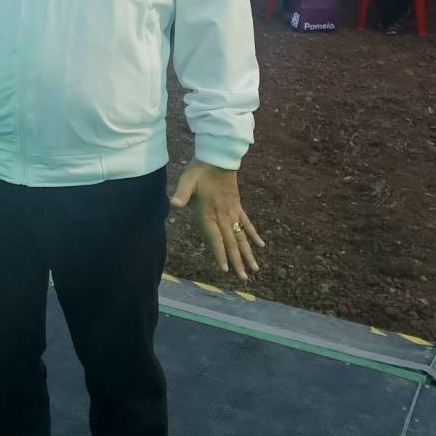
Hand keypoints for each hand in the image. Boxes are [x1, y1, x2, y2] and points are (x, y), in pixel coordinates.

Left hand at [170, 160, 263, 279]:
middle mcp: (223, 215)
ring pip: (241, 236)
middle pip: (231, 242)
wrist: (218, 157)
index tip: (226, 269)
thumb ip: (181, 194)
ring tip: (255, 269)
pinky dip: (253, 235)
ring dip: (248, 253)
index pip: (216, 238)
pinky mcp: (237, 206)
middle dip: (237, 261)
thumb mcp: (187, 181)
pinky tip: (261, 245)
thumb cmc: (200, 170)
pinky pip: (247, 223)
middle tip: (244, 279)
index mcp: (209, 213)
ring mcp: (233, 212)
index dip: (220, 253)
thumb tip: (173, 205)